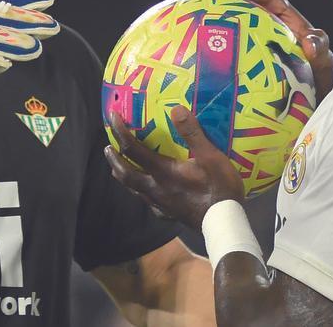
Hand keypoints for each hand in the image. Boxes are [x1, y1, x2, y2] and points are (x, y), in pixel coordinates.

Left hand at [105, 107, 243, 228]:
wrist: (224, 223)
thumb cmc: (219, 188)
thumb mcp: (211, 156)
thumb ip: (192, 133)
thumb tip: (176, 109)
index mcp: (162, 172)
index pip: (133, 149)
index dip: (120, 132)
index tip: (112, 117)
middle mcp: (155, 188)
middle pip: (125, 173)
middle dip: (114, 159)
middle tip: (108, 148)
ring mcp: (160, 204)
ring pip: (134, 190)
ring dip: (124, 176)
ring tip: (120, 167)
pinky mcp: (168, 215)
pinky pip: (148, 202)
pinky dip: (142, 193)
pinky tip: (148, 192)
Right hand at [179, 0, 332, 99]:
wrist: (312, 90)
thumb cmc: (318, 77)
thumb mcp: (322, 67)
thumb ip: (321, 53)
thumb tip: (311, 41)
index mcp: (281, 12)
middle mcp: (264, 14)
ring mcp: (250, 27)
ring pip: (222, 8)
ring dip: (200, 4)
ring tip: (176, 8)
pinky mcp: (240, 41)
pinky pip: (218, 32)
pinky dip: (201, 30)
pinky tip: (181, 39)